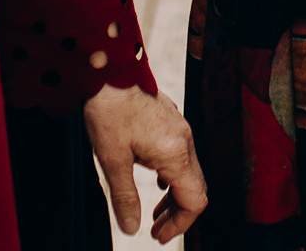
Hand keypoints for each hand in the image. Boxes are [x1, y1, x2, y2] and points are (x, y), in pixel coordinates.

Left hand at [84, 84, 207, 242]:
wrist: (110, 70)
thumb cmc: (109, 110)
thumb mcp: (112, 160)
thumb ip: (125, 197)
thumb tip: (131, 228)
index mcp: (175, 152)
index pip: (195, 200)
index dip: (181, 224)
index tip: (160, 236)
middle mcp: (185, 140)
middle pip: (196, 188)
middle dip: (179, 214)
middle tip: (156, 230)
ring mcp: (181, 128)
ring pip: (190, 172)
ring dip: (176, 196)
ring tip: (155, 213)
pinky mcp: (173, 121)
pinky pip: (183, 156)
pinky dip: (173, 176)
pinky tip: (156, 181)